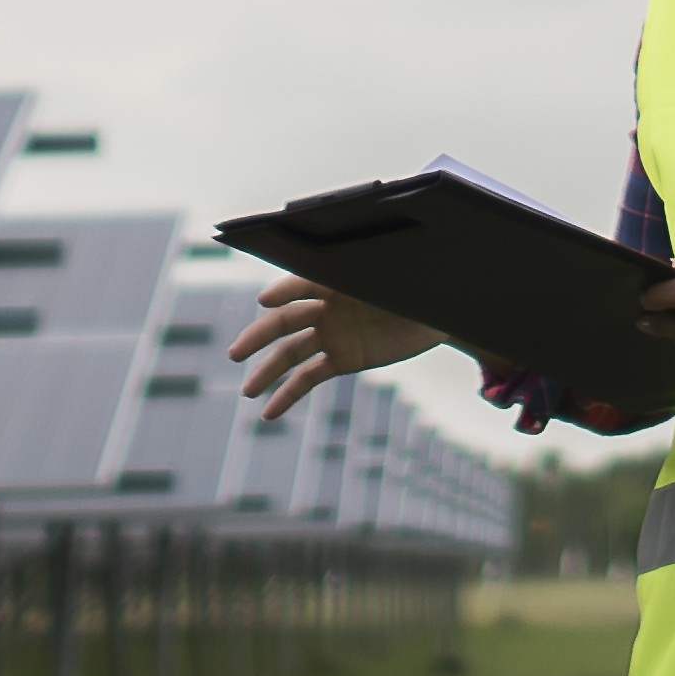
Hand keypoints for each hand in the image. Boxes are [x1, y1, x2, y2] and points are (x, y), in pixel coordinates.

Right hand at [230, 276, 445, 419]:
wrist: (439, 316)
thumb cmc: (416, 288)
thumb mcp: (396, 280)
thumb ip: (370, 274)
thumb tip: (364, 262)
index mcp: (336, 280)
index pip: (302, 283)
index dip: (284, 292)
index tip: (266, 301)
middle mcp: (326, 306)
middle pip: (285, 321)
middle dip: (259, 336)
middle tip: (235, 353)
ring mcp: (331, 334)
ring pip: (290, 353)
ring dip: (267, 372)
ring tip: (247, 391)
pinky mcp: (341, 359)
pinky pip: (309, 378)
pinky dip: (288, 394)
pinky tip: (270, 413)